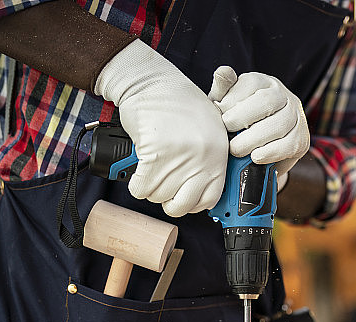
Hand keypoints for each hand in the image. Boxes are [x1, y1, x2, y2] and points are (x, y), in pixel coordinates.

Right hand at [95, 40, 228, 216]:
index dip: (191, 203)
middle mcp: (203, 159)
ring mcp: (180, 157)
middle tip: (162, 187)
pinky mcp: (156, 153)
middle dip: (168, 201)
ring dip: (150, 189)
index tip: (181, 196)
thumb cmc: (178, 104)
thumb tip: (200, 192)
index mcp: (219, 155)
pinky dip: (136, 184)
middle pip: (182, 205)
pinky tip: (139, 172)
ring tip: (150, 170)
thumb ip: (210, 160)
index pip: (209, 200)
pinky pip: (142, 187)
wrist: (153, 83)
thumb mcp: (209, 131)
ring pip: (159, 196)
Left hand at [208, 66, 309, 175]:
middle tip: (226, 131)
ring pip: (279, 124)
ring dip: (254, 139)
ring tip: (236, 149)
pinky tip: (255, 157)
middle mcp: (283, 95)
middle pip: (267, 102)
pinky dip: (270, 152)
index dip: (232, 99)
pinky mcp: (302, 138)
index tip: (218, 114)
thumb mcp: (227, 105)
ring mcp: (296, 116)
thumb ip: (223, 90)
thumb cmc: (238, 122)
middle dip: (242, 118)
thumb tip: (223, 72)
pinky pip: (289, 145)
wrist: (257, 149)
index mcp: (263, 82)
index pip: (251, 83)